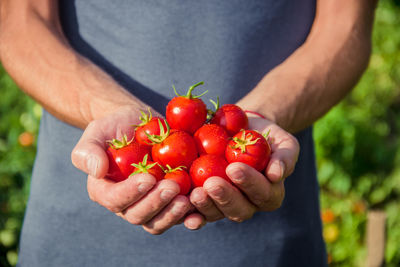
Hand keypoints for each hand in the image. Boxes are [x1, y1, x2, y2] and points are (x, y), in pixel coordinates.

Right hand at [71, 107, 198, 233]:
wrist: (140, 124)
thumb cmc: (115, 126)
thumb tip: (96, 171)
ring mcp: (150, 204)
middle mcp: (127, 203)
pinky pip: (179, 215)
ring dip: (174, 214)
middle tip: (173, 186)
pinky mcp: (170, 201)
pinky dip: (190, 216)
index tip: (148, 177)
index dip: (131, 193)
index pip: (115, 200)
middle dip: (156, 203)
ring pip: (159, 221)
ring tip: (189, 198)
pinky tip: (201, 210)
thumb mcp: (97, 131)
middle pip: (139, 216)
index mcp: (105, 191)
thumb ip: (88, 151)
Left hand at [189, 117, 299, 222]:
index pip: (262, 193)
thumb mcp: (282, 142)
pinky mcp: (206, 201)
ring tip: (194, 193)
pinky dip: (189, 212)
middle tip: (211, 183)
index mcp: (269, 194)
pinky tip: (181, 207)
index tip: (234, 168)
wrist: (242, 131)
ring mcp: (224, 206)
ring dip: (205, 206)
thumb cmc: (265, 137)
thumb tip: (277, 174)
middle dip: (224, 197)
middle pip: (238, 210)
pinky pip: (197, 211)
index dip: (249, 183)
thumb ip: (284, 157)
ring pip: (216, 213)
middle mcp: (248, 205)